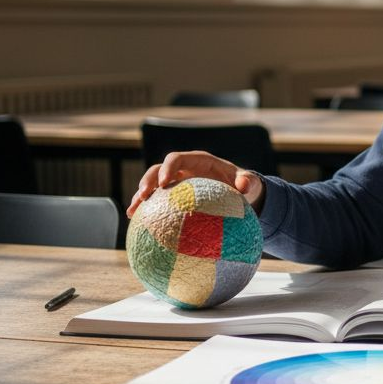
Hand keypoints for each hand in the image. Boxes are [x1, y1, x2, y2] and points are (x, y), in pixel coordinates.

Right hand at [126, 150, 264, 217]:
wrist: (240, 194)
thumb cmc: (244, 185)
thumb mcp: (249, 182)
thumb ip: (248, 181)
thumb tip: (244, 186)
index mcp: (198, 161)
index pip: (177, 159)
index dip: (168, 168)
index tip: (164, 182)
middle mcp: (183, 170)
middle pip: (157, 170)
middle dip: (147, 181)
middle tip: (143, 196)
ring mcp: (175, 183)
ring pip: (152, 186)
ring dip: (140, 197)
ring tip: (132, 212)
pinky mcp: (173, 197)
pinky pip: (157, 202)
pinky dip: (146, 211)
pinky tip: (137, 224)